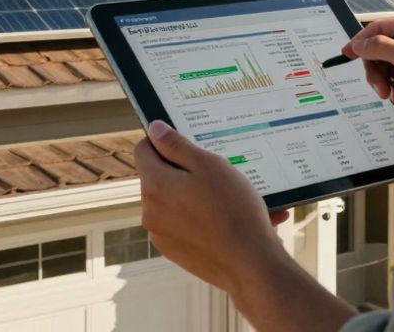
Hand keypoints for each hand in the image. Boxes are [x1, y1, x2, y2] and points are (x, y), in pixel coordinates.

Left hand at [134, 121, 293, 292]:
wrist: (250, 263)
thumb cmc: (233, 210)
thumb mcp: (208, 166)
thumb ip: (176, 146)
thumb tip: (154, 129)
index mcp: (154, 185)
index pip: (143, 150)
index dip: (164, 142)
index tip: (188, 146)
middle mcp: (150, 211)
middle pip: (159, 177)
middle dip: (183, 171)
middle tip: (216, 174)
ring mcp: (161, 235)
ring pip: (174, 202)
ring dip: (195, 196)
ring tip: (232, 199)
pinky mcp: (175, 252)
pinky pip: (184, 225)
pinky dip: (202, 218)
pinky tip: (230, 219)